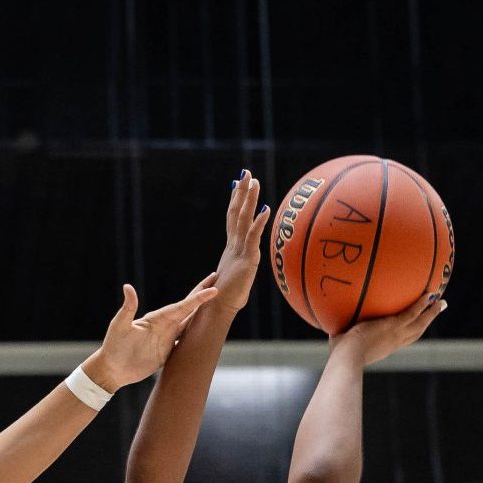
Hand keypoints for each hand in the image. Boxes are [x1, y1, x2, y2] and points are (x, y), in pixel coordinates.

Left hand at [86, 283, 223, 391]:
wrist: (112, 369)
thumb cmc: (113, 346)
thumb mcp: (120, 325)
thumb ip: (128, 308)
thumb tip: (128, 286)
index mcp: (157, 318)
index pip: (182, 306)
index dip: (198, 298)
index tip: (213, 289)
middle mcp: (164, 325)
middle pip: (189, 309)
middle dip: (202, 296)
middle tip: (218, 282)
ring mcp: (167, 338)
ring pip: (190, 323)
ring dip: (203, 314)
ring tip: (217, 304)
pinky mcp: (167, 352)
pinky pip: (186, 341)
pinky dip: (197, 336)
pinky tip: (205, 332)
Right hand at [208, 171, 270, 312]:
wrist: (218, 309)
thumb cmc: (226, 300)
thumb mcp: (237, 280)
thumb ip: (239, 271)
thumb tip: (239, 273)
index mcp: (231, 248)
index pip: (233, 219)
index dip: (236, 201)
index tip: (237, 184)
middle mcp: (234, 245)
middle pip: (236, 212)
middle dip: (241, 192)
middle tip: (245, 173)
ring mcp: (239, 250)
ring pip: (244, 219)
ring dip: (249, 199)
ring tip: (253, 181)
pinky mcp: (246, 259)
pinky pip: (253, 236)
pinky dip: (259, 222)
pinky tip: (265, 208)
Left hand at [329, 294, 446, 366]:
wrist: (348, 359)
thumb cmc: (340, 355)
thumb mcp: (339, 342)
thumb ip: (338, 333)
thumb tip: (327, 326)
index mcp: (385, 347)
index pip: (401, 338)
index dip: (409, 331)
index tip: (414, 325)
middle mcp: (394, 342)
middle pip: (417, 331)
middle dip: (428, 320)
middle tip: (438, 309)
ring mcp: (396, 334)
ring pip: (420, 322)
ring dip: (432, 312)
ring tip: (442, 301)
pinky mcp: (394, 326)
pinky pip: (412, 313)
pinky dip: (422, 304)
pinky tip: (429, 294)